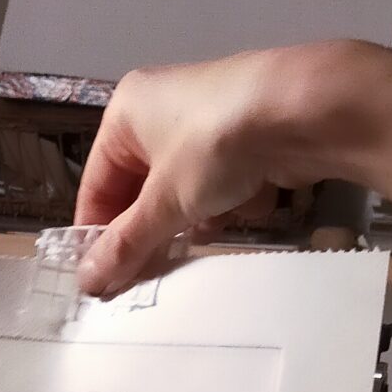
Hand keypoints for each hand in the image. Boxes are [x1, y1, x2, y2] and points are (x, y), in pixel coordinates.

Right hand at [74, 42, 373, 297]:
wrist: (303, 110)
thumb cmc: (214, 145)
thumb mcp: (164, 201)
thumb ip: (126, 244)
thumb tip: (87, 282)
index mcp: (125, 113)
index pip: (96, 185)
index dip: (98, 235)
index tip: (103, 280)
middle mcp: (161, 110)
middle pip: (142, 191)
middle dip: (155, 227)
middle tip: (156, 267)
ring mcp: (206, 122)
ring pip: (184, 192)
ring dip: (197, 216)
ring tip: (213, 221)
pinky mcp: (245, 137)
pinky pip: (223, 183)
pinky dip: (232, 199)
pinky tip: (249, 200)